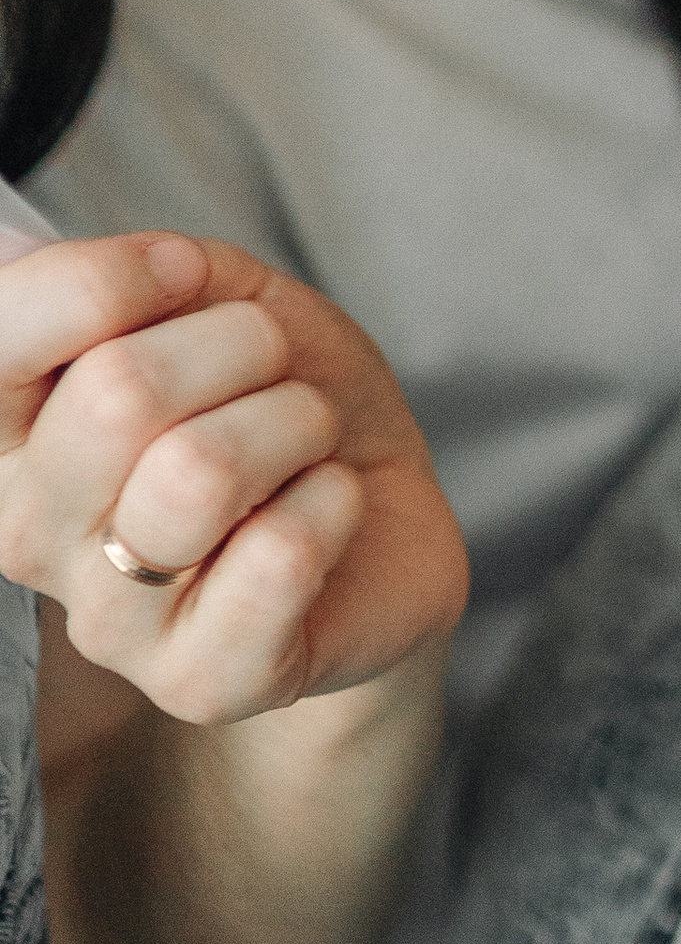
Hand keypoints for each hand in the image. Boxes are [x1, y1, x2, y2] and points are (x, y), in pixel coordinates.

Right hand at [0, 233, 467, 720]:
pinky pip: (279, 555)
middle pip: (115, 396)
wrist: (379, 519)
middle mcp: (32, 534)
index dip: (108, 277)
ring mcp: (109, 623)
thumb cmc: (280, 405)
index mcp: (12, 436)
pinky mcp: (201, 684)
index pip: (0, 338)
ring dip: (295, 422)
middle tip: (274, 365)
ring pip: (201, 473)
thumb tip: (105, 260)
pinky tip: (327, 509)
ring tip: (306, 439)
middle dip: (238, 343)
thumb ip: (151, 276)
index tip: (187, 273)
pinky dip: (334, 500)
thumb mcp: (225, 302)